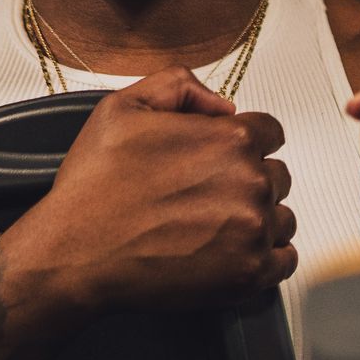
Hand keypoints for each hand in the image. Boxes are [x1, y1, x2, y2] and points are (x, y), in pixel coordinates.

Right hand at [18, 67, 295, 314]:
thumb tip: (223, 104)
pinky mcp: (248, 273)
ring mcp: (253, 230)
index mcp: (231, 138)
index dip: (244, 144)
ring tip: (215, 227)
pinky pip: (284, 262)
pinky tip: (233, 253)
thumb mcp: (123, 107)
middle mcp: (251, 182)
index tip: (222, 161)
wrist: (76, 252)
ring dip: (258, 220)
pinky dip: (266, 258)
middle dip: (248, 182)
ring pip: (282, 218)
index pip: (270, 132)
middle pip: (277, 176)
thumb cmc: (94, 186)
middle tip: (207, 197)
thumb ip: (179, 86)